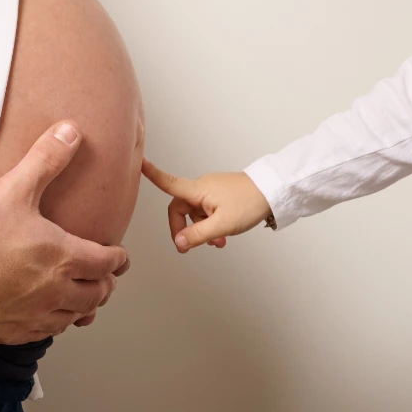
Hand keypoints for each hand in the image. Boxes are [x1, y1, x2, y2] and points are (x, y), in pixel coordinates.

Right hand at [0, 122, 131, 344]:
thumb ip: (45, 159)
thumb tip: (71, 131)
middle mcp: (56, 291)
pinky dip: (57, 323)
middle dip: (105, 283)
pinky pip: (48, 333)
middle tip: (105, 277)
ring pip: (75, 316)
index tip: (121, 257)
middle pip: (97, 293)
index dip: (118, 259)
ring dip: (85, 306)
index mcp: (63, 257)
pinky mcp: (15, 332)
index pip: (107, 262)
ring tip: (84, 298)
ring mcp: (36, 315)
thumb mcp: (12, 189)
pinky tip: (49, 316)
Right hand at [141, 164, 272, 250]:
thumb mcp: (222, 224)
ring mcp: (211, 191)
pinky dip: (210, 225)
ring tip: (218, 243)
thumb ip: (198, 235)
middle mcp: (201, 188)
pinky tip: (222, 236)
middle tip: (191, 247)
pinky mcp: (220, 195)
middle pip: (180, 209)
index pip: (168, 182)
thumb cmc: (249, 203)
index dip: (152, 175)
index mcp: (198, 190)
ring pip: (195, 213)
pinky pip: (206, 211)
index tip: (139, 163)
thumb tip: (178, 243)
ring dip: (201, 230)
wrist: (273, 191)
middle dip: (184, 229)